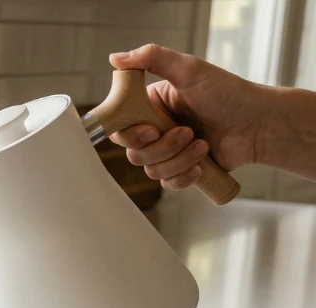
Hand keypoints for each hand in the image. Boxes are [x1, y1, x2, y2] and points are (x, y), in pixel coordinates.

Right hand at [107, 44, 265, 190]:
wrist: (260, 124)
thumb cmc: (228, 94)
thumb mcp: (189, 70)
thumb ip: (151, 58)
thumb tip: (114, 58)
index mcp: (151, 106)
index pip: (120, 126)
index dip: (129, 134)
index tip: (150, 130)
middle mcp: (156, 129)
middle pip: (134, 152)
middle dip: (161, 147)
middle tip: (187, 132)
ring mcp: (169, 151)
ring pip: (151, 169)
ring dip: (179, 159)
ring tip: (202, 144)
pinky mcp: (182, 169)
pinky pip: (167, 183)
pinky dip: (183, 176)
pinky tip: (201, 165)